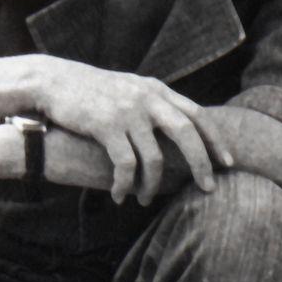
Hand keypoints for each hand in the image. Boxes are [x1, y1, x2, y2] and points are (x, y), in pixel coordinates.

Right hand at [32, 62, 231, 203]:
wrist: (54, 81)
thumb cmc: (91, 92)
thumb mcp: (129, 90)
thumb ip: (152, 105)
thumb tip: (177, 131)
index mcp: (157, 90)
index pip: (197, 114)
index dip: (215, 140)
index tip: (228, 162)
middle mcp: (147, 98)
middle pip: (187, 134)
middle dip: (201, 164)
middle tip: (208, 188)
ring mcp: (128, 111)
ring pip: (155, 158)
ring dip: (152, 185)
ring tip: (145, 199)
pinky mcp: (106, 125)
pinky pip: (126, 165)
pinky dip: (124, 185)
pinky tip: (119, 196)